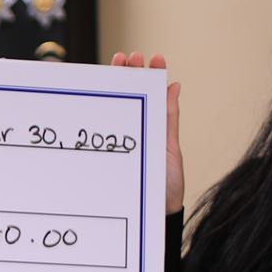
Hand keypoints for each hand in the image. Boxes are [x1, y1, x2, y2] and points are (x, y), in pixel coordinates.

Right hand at [110, 54, 182, 214]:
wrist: (154, 215)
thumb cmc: (164, 187)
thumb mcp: (169, 149)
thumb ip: (168, 119)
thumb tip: (174, 87)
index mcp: (153, 127)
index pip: (150, 95)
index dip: (149, 75)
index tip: (151, 57)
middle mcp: (136, 130)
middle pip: (129, 96)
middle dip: (128, 73)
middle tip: (128, 57)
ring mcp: (121, 140)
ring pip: (115, 107)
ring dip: (117, 85)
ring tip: (120, 64)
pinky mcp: (109, 151)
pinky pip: (103, 128)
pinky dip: (97, 110)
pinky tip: (100, 94)